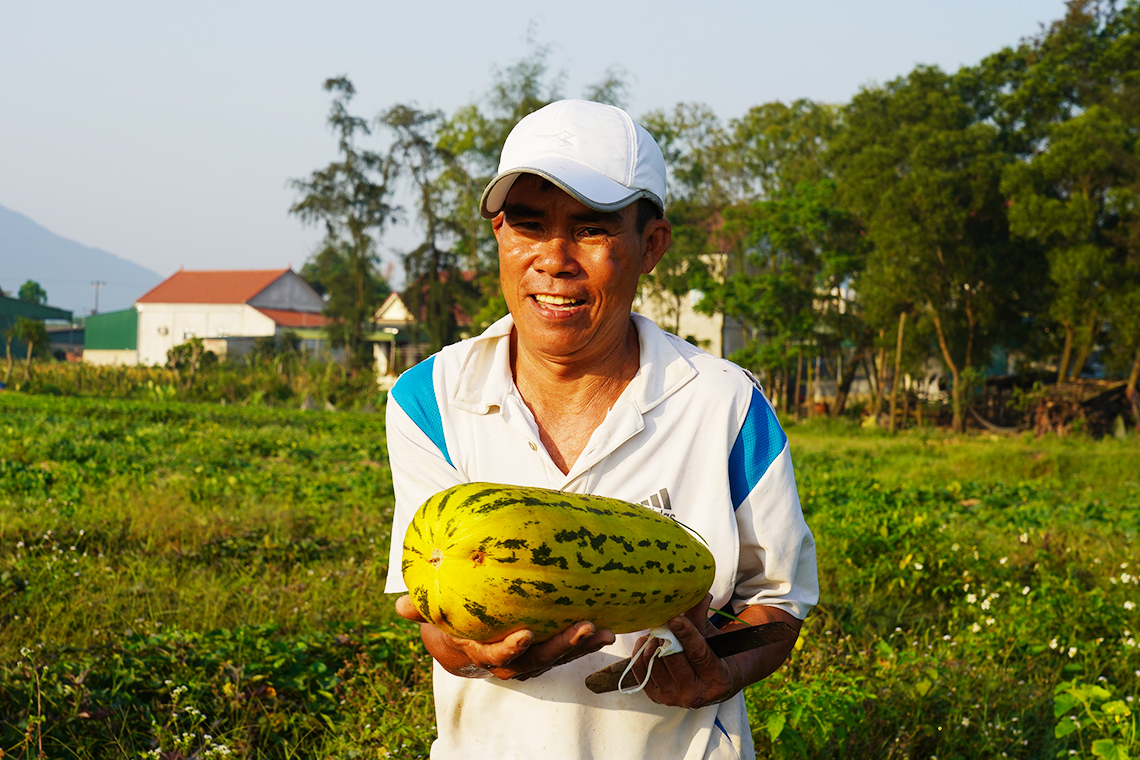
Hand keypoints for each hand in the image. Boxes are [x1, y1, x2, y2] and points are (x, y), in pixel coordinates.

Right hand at [395, 595, 615, 680]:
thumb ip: (421, 608)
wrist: (464, 642)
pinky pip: (569, 648)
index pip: (496, 658)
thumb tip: (399, 604)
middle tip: (582, 627)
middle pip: (537, 660)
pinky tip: (608, 628)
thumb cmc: (450, 621)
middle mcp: (509, 662)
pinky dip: (587, 640)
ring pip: (558, 656)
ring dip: (582, 645)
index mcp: (481, 654)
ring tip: (604, 630)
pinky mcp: (547, 649)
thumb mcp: (433, 615)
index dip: (510, 649)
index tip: (525, 635)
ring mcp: (531, 658)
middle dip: (561, 646)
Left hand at [628, 594, 742, 708]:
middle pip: (673, 658)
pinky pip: (640, 669)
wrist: (709, 683)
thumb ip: (702, 617)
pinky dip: (640, 651)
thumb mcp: (711, 636)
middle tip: (665, 620)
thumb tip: (700, 593)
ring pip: (654, 661)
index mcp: (717, 680)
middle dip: (666, 635)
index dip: (686, 633)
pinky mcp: (656, 697)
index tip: (675, 617)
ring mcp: (674, 699)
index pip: (698, 653)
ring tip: (659, 631)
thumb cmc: (713, 654)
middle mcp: (695, 695)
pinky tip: (648, 641)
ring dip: (653, 641)